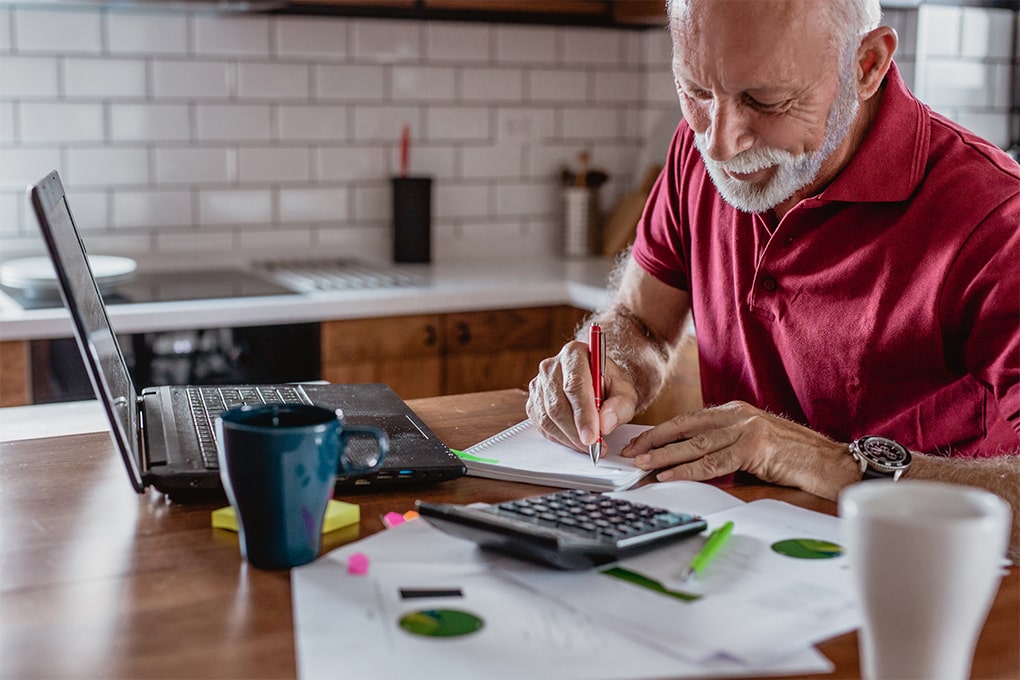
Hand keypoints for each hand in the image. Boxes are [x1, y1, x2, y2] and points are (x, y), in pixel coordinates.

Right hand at [527, 341, 638, 453]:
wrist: (597, 380)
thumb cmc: (610, 384)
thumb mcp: (626, 391)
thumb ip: (620, 405)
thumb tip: (605, 423)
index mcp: (574, 353)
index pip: (574, 386)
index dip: (583, 414)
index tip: (592, 437)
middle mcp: (551, 366)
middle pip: (557, 405)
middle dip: (575, 431)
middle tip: (593, 446)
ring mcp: (538, 383)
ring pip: (547, 418)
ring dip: (568, 437)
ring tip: (588, 445)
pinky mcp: (533, 400)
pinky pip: (541, 425)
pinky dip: (559, 437)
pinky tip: (574, 439)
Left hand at [620, 401, 860, 499]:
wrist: (832, 464)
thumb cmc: (796, 461)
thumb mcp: (754, 449)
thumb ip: (725, 451)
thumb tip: (692, 467)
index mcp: (736, 412)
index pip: (690, 420)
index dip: (663, 432)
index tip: (641, 443)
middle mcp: (738, 415)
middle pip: (685, 426)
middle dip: (654, 440)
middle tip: (630, 452)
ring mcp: (747, 428)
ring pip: (694, 444)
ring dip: (664, 455)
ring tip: (641, 464)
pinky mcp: (755, 447)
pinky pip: (712, 462)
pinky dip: (687, 469)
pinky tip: (668, 475)